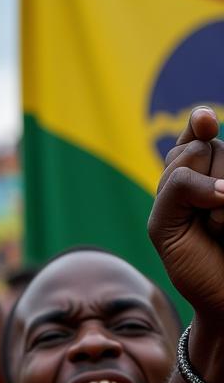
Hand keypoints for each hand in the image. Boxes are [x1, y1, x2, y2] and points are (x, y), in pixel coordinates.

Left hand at [148, 107, 223, 324]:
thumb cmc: (193, 261)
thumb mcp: (164, 224)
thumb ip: (176, 187)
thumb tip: (222, 183)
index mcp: (196, 176)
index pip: (193, 140)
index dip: (200, 125)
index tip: (204, 121)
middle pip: (204, 149)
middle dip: (192, 186)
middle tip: (201, 221)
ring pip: (222, 161)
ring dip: (211, 202)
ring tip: (218, 228)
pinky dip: (221, 211)